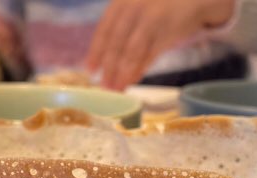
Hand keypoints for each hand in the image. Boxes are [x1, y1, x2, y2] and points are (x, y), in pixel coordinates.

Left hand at [85, 0, 235, 90]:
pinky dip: (140, 69)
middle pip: (117, 41)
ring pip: (132, 50)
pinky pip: (149, 54)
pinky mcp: (167, 31)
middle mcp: (136, 6)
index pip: (106, 27)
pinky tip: (133, 80)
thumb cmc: (162, 6)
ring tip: (117, 89)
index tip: (89, 68)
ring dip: (123, 72)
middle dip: (109, 66)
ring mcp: (152, 18)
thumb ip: (124, 30)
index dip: (96, 49)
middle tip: (104, 86)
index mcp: (125, 0)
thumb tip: (107, 62)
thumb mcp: (139, 9)